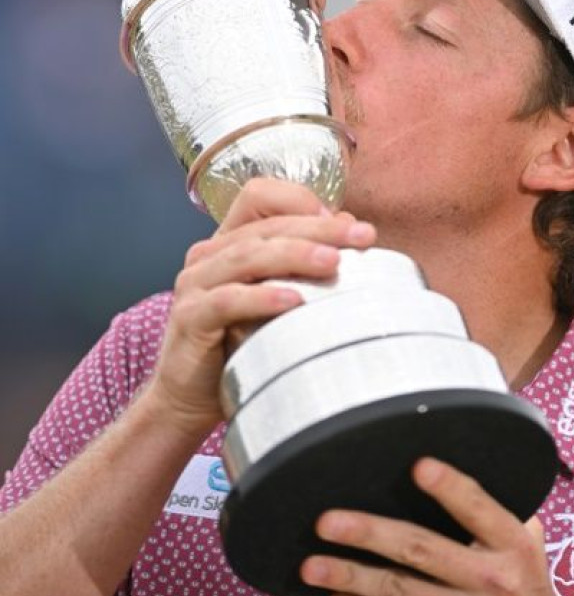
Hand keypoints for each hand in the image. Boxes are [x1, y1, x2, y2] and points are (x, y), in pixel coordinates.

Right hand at [145, 178, 375, 441]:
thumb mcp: (275, 297)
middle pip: (266, 226)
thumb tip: (349, 226)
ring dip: (295, 255)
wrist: (189, 399)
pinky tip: (293, 300)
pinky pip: (227, 301)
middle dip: (318, 228)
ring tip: (333, 262)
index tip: (347, 221)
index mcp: (228, 241)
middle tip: (362, 236)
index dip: (302, 201)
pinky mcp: (190, 318)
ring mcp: (195, 284)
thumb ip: (301, 263)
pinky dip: (262, 298)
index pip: (260, 196)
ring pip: (248, 255)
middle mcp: (208, 255)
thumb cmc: (239, 344)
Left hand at [301, 459, 573, 595]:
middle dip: (370, 533)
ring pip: (398, 590)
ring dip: (351, 575)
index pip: (479, 509)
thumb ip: (502, 516)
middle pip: (421, 549)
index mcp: (514, 546)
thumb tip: (461, 470)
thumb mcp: (531, 553)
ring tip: (312, 565)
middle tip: (328, 520)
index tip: (418, 467)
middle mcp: (491, 580)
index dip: (449, 487)